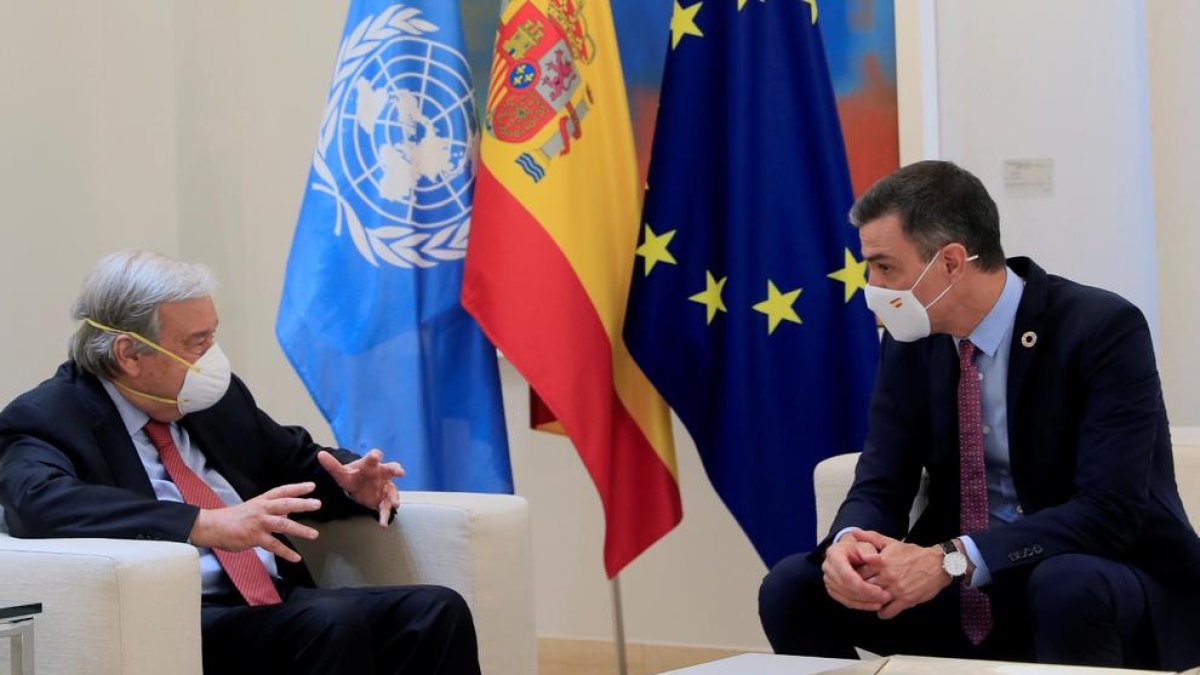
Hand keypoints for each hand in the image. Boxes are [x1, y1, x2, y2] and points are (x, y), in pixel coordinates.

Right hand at [189, 482, 322, 562]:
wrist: (212, 526)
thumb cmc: (233, 518)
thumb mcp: (253, 509)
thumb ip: (271, 511)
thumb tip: (287, 515)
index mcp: (262, 500)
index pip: (282, 491)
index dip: (297, 488)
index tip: (312, 486)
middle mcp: (262, 509)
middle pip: (285, 504)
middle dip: (302, 504)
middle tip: (318, 504)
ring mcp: (258, 523)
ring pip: (283, 525)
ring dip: (300, 530)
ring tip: (314, 534)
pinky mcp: (254, 538)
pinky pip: (274, 546)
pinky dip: (286, 552)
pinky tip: (296, 558)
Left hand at [317, 449, 403, 525]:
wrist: (360, 486)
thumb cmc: (354, 476)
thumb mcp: (341, 472)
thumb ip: (332, 464)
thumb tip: (320, 454)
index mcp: (369, 465)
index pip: (372, 458)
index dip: (375, 456)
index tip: (376, 455)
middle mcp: (381, 473)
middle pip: (390, 469)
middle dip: (395, 470)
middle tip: (400, 472)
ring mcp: (385, 487)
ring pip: (392, 491)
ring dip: (394, 497)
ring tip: (395, 504)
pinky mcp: (384, 500)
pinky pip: (386, 507)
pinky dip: (385, 515)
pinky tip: (383, 524)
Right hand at [821, 530, 896, 610]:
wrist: (851, 551)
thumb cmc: (860, 548)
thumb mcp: (866, 545)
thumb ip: (870, 551)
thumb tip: (875, 558)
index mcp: (834, 554)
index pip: (846, 575)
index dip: (863, 586)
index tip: (879, 591)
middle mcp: (828, 567)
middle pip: (846, 587)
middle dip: (866, 595)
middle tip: (884, 597)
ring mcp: (828, 579)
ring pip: (845, 596)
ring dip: (864, 602)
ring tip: (881, 602)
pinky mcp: (832, 589)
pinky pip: (845, 601)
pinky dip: (860, 605)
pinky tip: (873, 605)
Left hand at [859, 542, 950, 618]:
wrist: (937, 565)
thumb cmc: (913, 554)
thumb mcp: (891, 543)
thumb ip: (871, 538)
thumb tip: (854, 532)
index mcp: (881, 561)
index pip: (857, 571)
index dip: (852, 576)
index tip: (852, 578)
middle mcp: (887, 576)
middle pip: (863, 587)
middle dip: (859, 589)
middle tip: (858, 591)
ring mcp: (896, 589)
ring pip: (874, 600)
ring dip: (870, 601)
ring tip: (869, 599)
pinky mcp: (905, 600)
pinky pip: (887, 612)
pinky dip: (882, 613)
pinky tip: (882, 608)